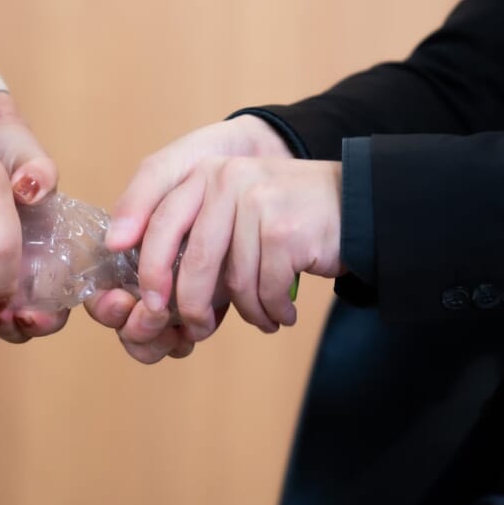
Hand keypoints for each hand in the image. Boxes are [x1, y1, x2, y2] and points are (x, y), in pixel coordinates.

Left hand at [86, 115, 295, 362]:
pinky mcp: (284, 229)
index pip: (161, 221)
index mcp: (205, 174)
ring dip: (248, 311)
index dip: (149, 266)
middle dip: (192, 306)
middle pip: (194, 260)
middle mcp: (226, 180)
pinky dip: (273, 309)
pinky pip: (266, 288)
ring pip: (235, 281)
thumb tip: (157, 293)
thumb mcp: (235, 209)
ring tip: (262, 318)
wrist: (356, 204)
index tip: (147, 303)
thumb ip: (199, 235)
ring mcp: (257, 201)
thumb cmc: (285, 218)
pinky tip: (284, 313)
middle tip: (198, 330)